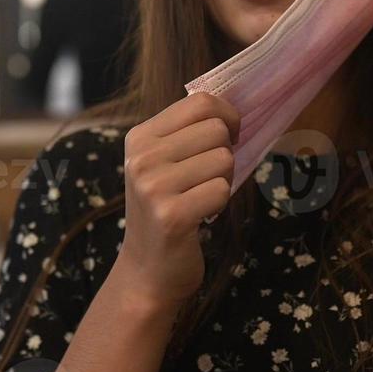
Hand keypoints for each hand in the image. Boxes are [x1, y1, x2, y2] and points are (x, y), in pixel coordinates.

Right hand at [113, 92, 237, 307]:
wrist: (148, 270)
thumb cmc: (166, 209)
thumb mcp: (164, 163)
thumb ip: (189, 132)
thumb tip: (232, 106)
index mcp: (140, 137)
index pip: (200, 102)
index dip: (227, 116)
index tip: (228, 137)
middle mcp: (142, 157)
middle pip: (217, 130)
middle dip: (225, 155)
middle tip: (205, 179)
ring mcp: (154, 186)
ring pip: (224, 160)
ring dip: (223, 181)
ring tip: (200, 198)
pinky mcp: (172, 215)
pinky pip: (222, 191)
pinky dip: (219, 205)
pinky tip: (200, 216)